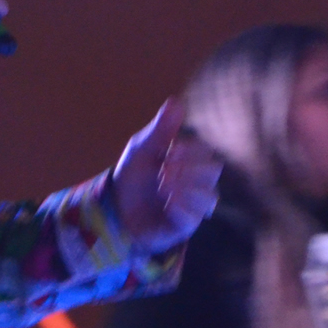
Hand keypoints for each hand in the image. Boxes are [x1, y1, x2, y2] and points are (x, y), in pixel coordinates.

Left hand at [111, 99, 222, 253]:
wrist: (114, 208)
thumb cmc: (132, 175)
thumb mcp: (142, 148)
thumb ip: (160, 129)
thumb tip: (176, 102)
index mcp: (188, 162)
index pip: (205, 152)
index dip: (192, 149)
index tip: (171, 149)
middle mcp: (195, 184)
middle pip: (213, 171)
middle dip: (190, 167)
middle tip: (165, 168)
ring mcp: (192, 206)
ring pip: (210, 197)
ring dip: (186, 187)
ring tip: (163, 184)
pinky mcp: (184, 226)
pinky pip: (194, 218)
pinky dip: (181, 207)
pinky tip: (166, 201)